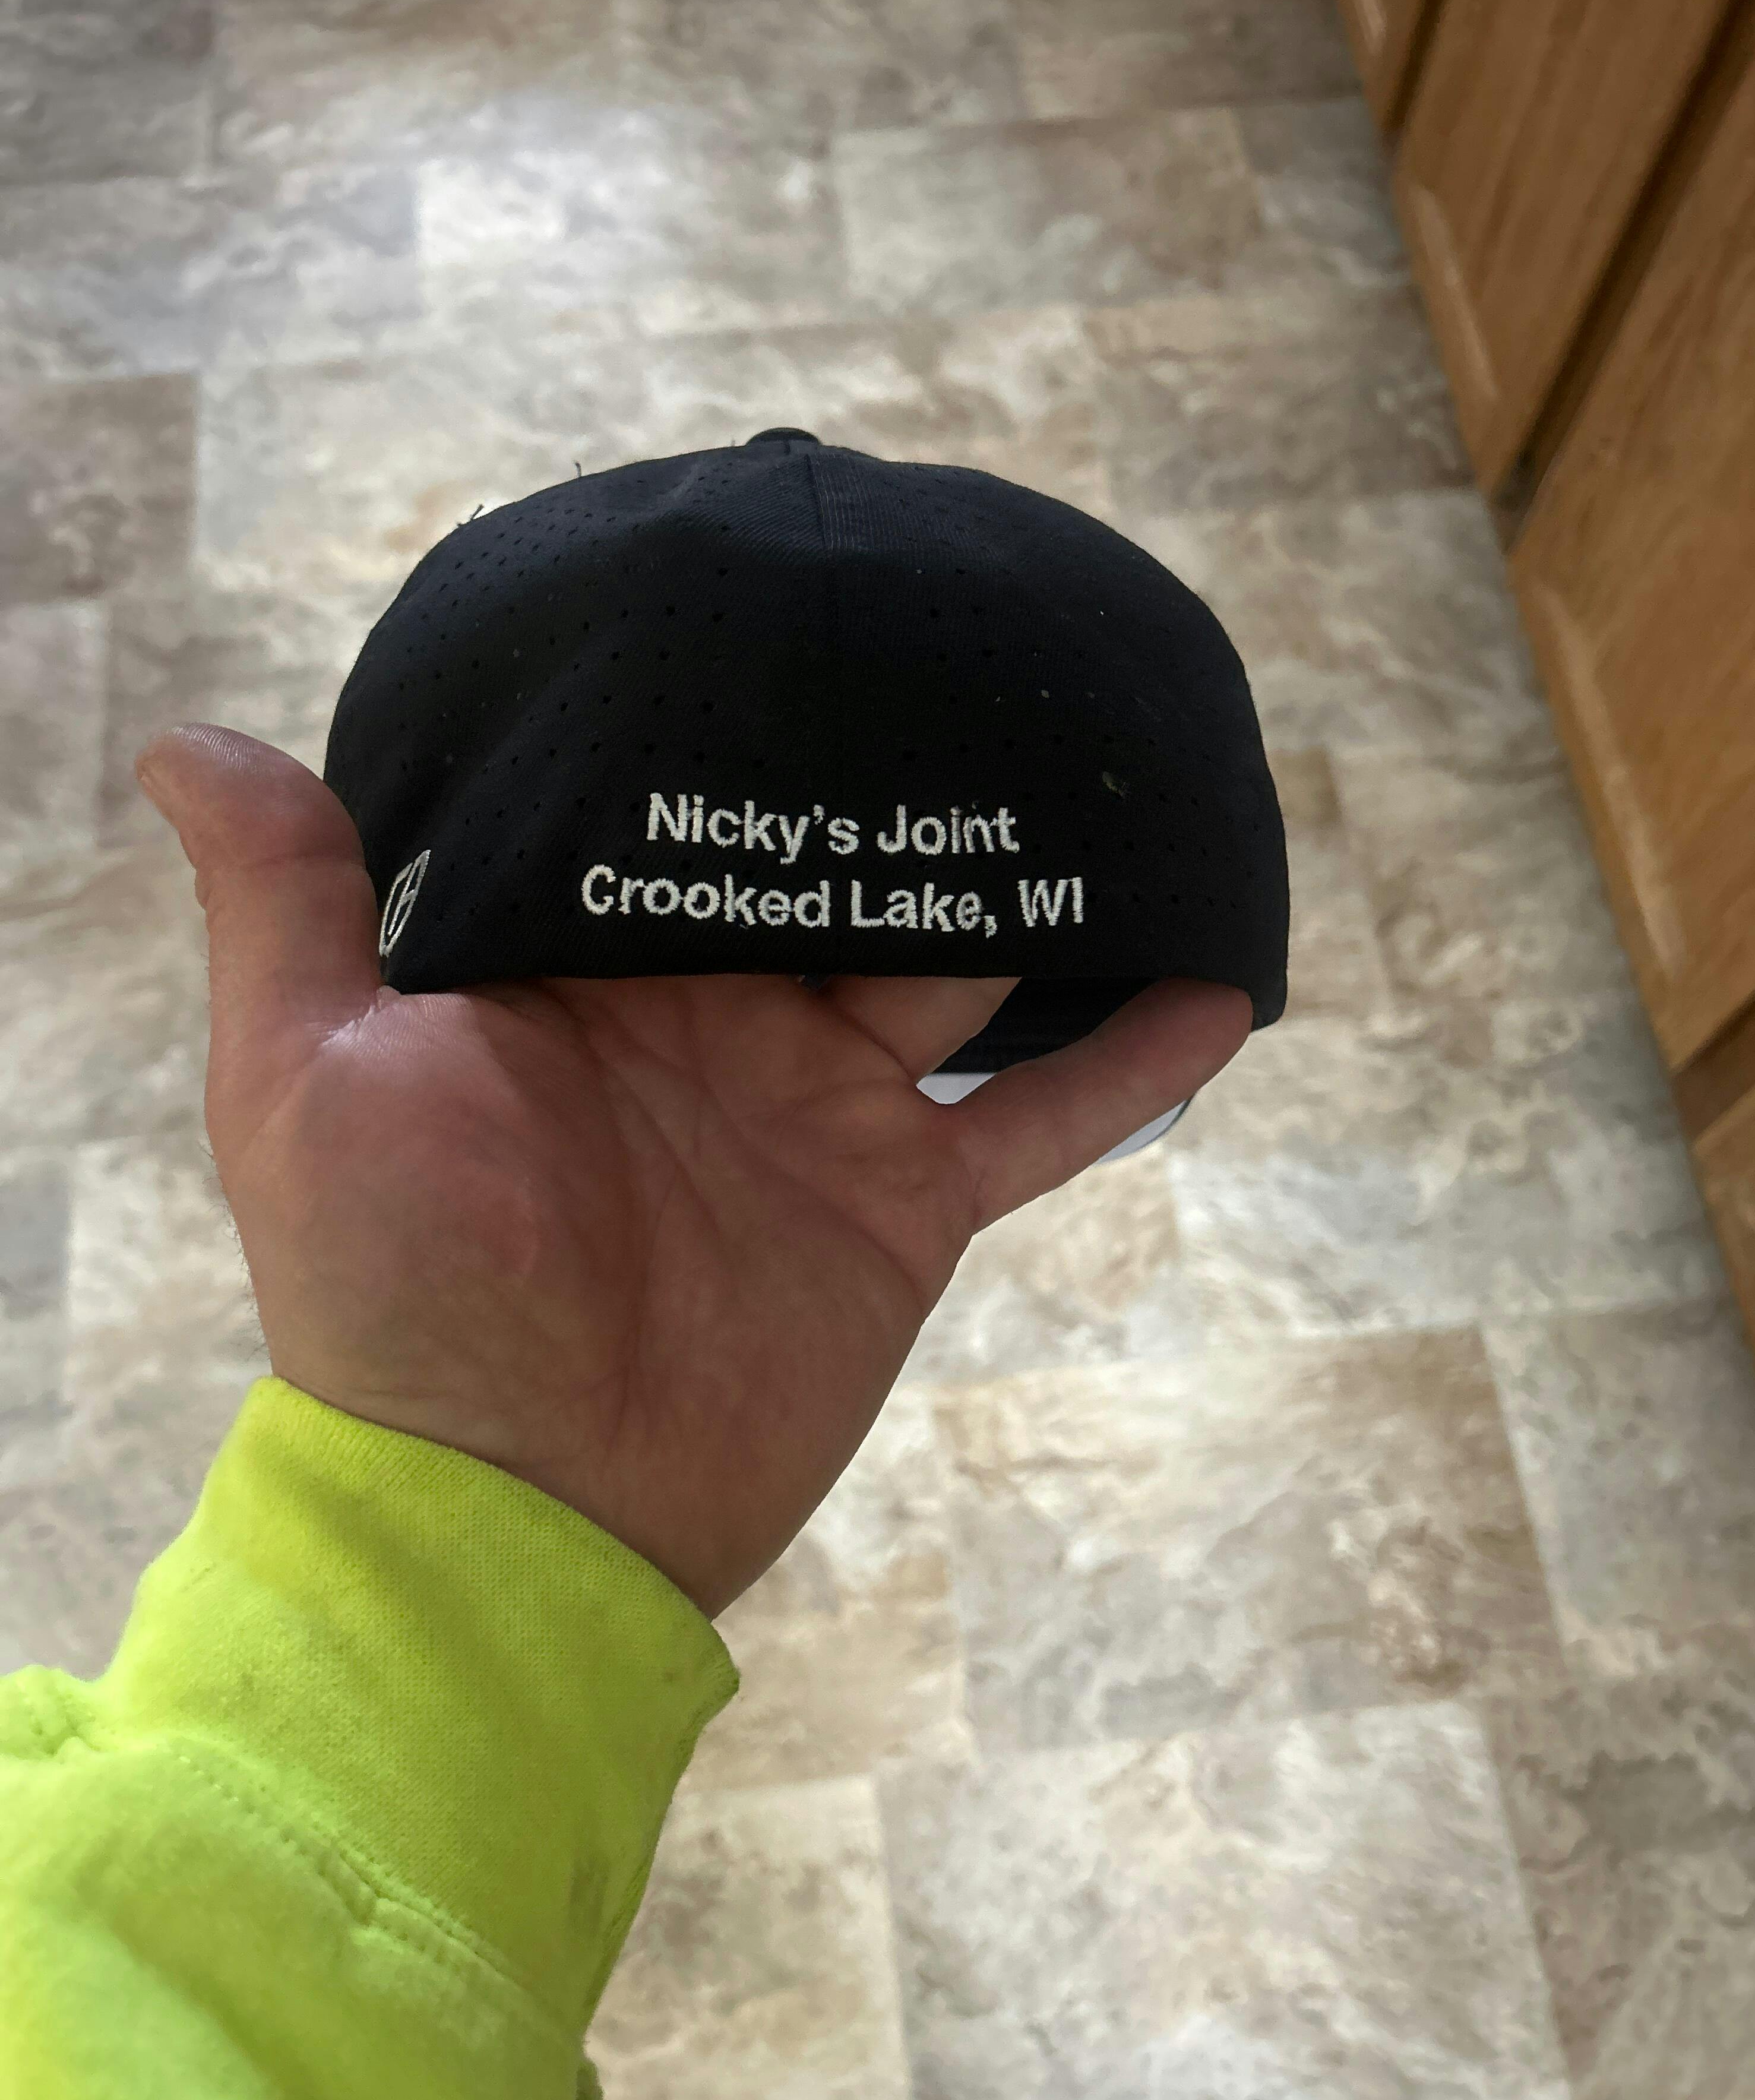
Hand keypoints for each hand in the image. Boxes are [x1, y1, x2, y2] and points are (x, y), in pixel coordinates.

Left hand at [135, 724, 1250, 1620]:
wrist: (519, 1510)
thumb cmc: (394, 1291)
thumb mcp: (307, 1079)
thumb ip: (289, 908)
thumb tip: (187, 736)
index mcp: (583, 971)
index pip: (662, 808)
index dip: (714, 711)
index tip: (782, 589)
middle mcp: (713, 1019)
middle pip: (831, 864)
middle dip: (895, 768)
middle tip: (985, 639)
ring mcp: (822, 1107)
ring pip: (957, 966)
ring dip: (1034, 882)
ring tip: (1123, 770)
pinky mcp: (902, 1206)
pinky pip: (1039, 1126)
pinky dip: (1131, 1063)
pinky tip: (1222, 987)